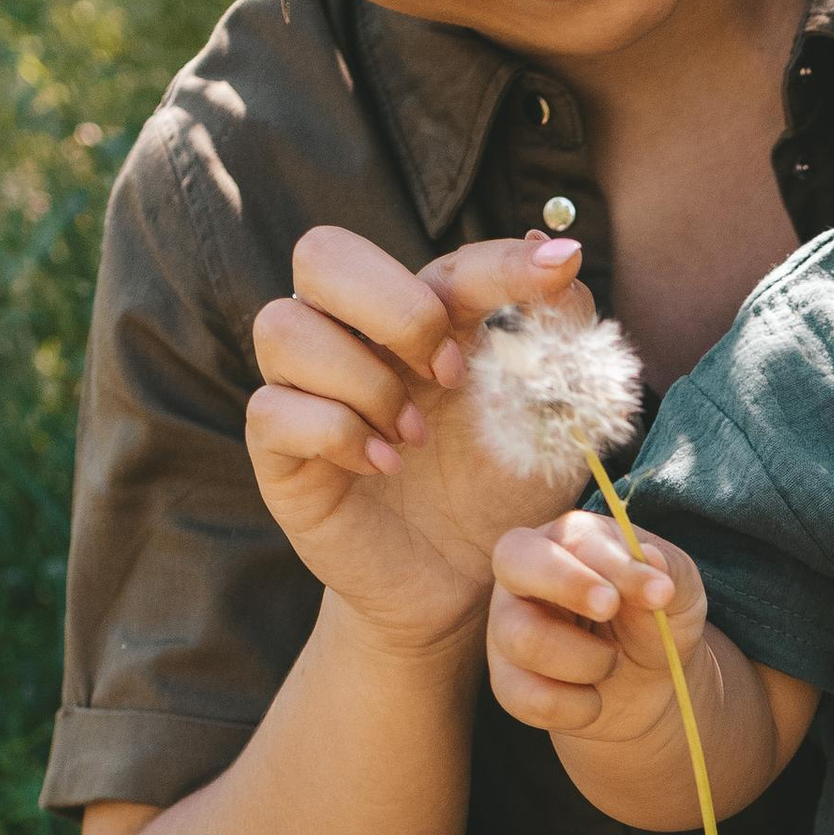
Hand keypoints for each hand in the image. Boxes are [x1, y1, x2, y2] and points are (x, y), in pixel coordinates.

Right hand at [246, 225, 600, 654]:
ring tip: (415, 436)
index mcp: (418, 318)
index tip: (557, 274)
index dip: (498, 262)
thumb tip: (559, 248)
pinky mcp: (279, 453)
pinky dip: (337, 432)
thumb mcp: (551, 420)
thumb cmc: (499, 494)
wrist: (462, 586)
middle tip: (448, 373)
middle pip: (321, 254)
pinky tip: (385, 466)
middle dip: (394, 306)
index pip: (439, 260)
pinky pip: (272, 410)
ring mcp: (304, 392)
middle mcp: (351, 339)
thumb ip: (561, 336)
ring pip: (284, 327)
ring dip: (363, 379)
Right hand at [488, 506, 707, 756]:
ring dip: (588, 660)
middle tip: (610, 608)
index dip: (616, 565)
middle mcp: (523, 576)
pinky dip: (577, 707)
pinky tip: (596, 698)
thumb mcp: (677, 591)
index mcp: (565, 539)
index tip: (661, 592)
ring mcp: (506, 628)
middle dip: (568, 585)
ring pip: (524, 638)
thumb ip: (668, 570)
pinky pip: (529, 697)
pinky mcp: (507, 682)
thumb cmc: (652, 618)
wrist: (646, 683)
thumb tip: (651, 559)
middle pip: (514, 562)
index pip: (574, 538)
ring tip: (614, 661)